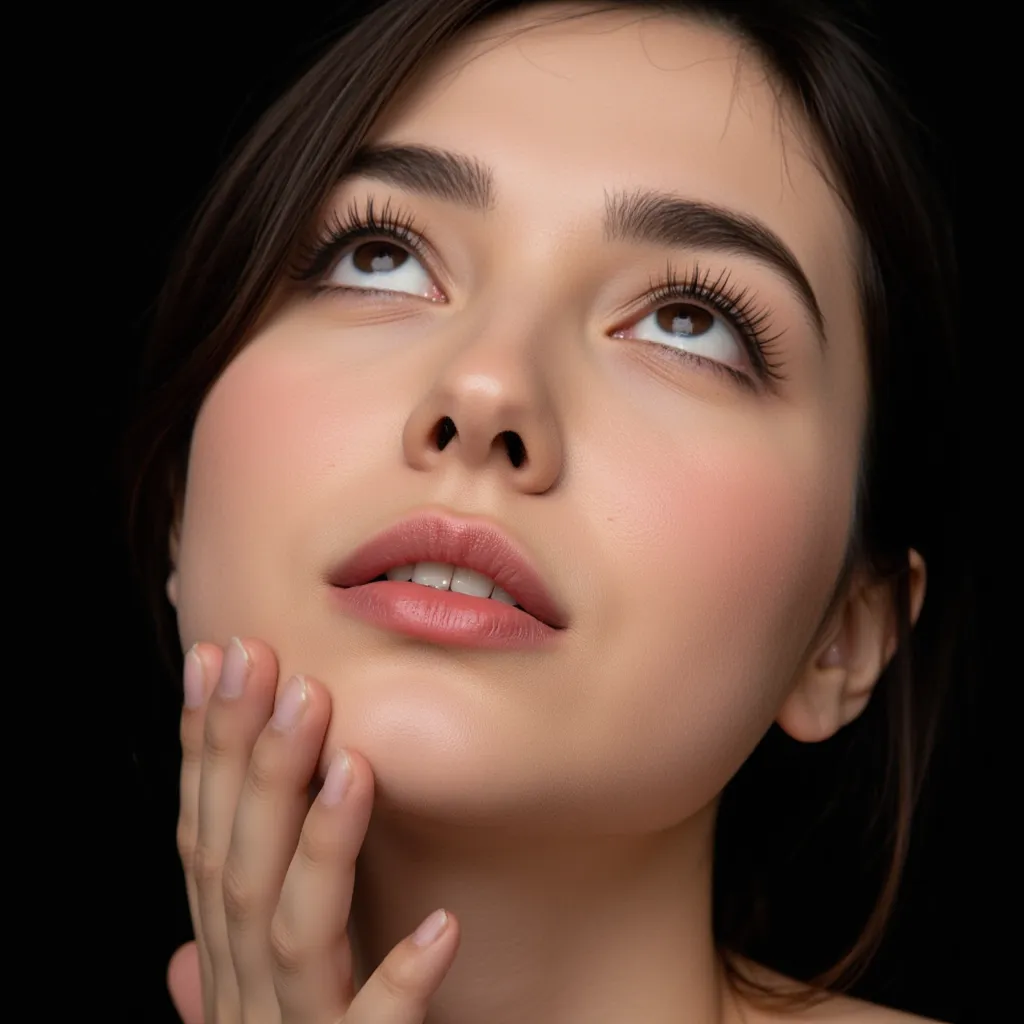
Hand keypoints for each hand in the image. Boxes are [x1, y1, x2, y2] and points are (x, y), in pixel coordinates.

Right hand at [167, 638, 459, 1022]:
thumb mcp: (258, 1021)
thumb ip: (227, 982)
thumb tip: (180, 956)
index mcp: (227, 964)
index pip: (205, 840)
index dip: (206, 749)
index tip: (219, 659)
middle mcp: (245, 994)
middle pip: (236, 864)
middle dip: (247, 760)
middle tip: (269, 665)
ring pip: (293, 931)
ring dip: (316, 843)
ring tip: (347, 758)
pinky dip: (399, 986)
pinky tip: (439, 931)